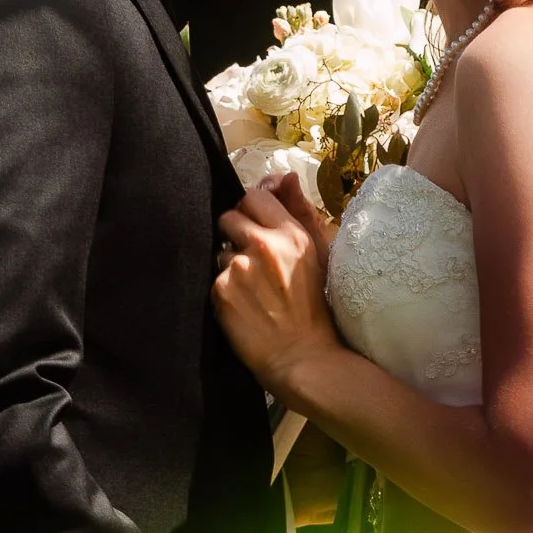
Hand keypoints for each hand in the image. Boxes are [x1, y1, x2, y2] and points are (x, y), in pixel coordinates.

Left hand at [213, 185, 337, 398]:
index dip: (252, 212)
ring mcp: (239, 268)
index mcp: (290, 233)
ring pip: (220, 250)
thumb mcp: (318, 254)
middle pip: (229, 217)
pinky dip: (225, 289)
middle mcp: (263, 245)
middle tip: (252, 261)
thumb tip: (284, 175)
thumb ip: (300, 211)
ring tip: (251, 289)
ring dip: (230, 264)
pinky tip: (243, 305)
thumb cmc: (315, 307)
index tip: (257, 229)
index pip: (254, 196)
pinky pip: (213, 278)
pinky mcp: (220, 291)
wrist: (303, 356)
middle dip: (236, 234)